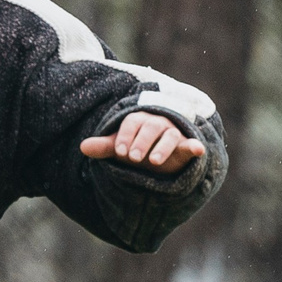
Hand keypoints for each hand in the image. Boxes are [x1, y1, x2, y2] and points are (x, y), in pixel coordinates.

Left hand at [80, 112, 204, 174]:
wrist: (159, 154)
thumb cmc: (137, 148)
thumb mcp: (121, 148)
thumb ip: (104, 147)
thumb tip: (82, 147)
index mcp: (139, 120)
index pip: (131, 123)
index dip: (125, 136)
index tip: (119, 151)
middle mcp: (156, 123)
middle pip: (150, 127)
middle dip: (141, 142)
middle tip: (133, 158)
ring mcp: (172, 133)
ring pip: (169, 135)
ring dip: (162, 147)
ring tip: (154, 161)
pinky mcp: (184, 146)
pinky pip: (191, 144)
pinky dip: (195, 146)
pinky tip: (198, 150)